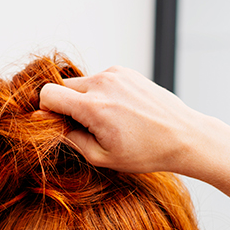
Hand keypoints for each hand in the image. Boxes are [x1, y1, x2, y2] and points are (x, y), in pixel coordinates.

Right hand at [38, 66, 207, 174]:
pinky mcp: (126, 71)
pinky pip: (100, 80)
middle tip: (83, 128)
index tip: (56, 124)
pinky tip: (119, 112)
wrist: (184, 136)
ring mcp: (116, 74)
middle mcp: (103, 84)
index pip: (48, 94)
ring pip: (82, 83)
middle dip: (65, 106)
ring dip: (84, 100)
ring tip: (107, 121)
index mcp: (93, 107)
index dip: (46, 110)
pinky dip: (101, 94)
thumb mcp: (103, 157)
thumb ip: (72, 140)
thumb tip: (54, 127)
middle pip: (63, 87)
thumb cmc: (148, 151)